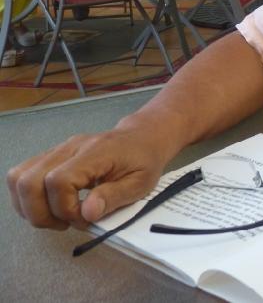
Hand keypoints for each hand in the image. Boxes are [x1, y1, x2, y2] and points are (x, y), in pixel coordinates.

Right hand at [6, 128, 166, 229]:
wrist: (143, 137)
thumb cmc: (144, 160)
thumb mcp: (141, 183)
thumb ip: (114, 197)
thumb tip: (87, 213)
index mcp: (95, 153)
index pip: (58, 181)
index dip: (64, 208)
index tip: (84, 218)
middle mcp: (70, 148)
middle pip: (29, 180)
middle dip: (40, 213)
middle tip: (65, 223)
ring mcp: (59, 150)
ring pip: (19, 177)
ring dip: (30, 207)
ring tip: (57, 217)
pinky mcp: (53, 156)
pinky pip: (24, 175)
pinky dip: (29, 198)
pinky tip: (51, 207)